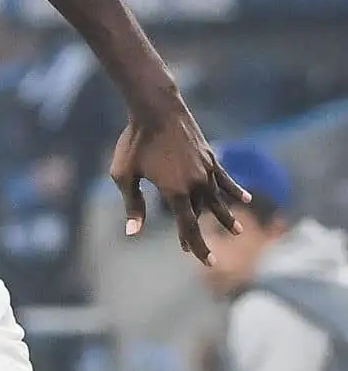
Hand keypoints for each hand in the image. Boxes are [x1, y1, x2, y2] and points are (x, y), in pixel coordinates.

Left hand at [109, 103, 248, 264]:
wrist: (156, 109)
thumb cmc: (134, 142)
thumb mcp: (124, 175)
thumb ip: (132, 204)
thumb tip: (133, 232)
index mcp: (175, 191)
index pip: (188, 226)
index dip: (196, 245)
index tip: (206, 261)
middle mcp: (196, 183)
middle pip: (202, 215)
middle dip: (201, 235)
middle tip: (206, 257)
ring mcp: (206, 169)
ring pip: (217, 199)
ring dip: (225, 216)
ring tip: (236, 230)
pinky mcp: (209, 156)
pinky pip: (225, 177)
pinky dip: (234, 189)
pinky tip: (245, 198)